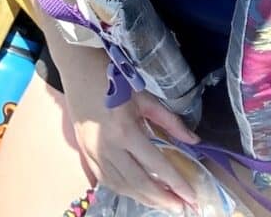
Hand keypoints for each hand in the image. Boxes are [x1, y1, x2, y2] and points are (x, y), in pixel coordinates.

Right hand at [60, 47, 200, 213]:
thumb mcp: (144, 97)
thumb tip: (194, 141)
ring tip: (163, 204)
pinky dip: (124, 190)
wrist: (77, 68)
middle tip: (181, 208)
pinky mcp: (84, 152)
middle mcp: (107, 147)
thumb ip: (170, 121)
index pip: (156, 165)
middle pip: (138, 182)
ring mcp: (93, 152)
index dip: (176, 183)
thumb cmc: (112, 77)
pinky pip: (105, 180)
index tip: (191, 196)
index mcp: (124, 131)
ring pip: (121, 185)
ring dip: (144, 198)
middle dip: (162, 199)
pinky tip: (137, 193)